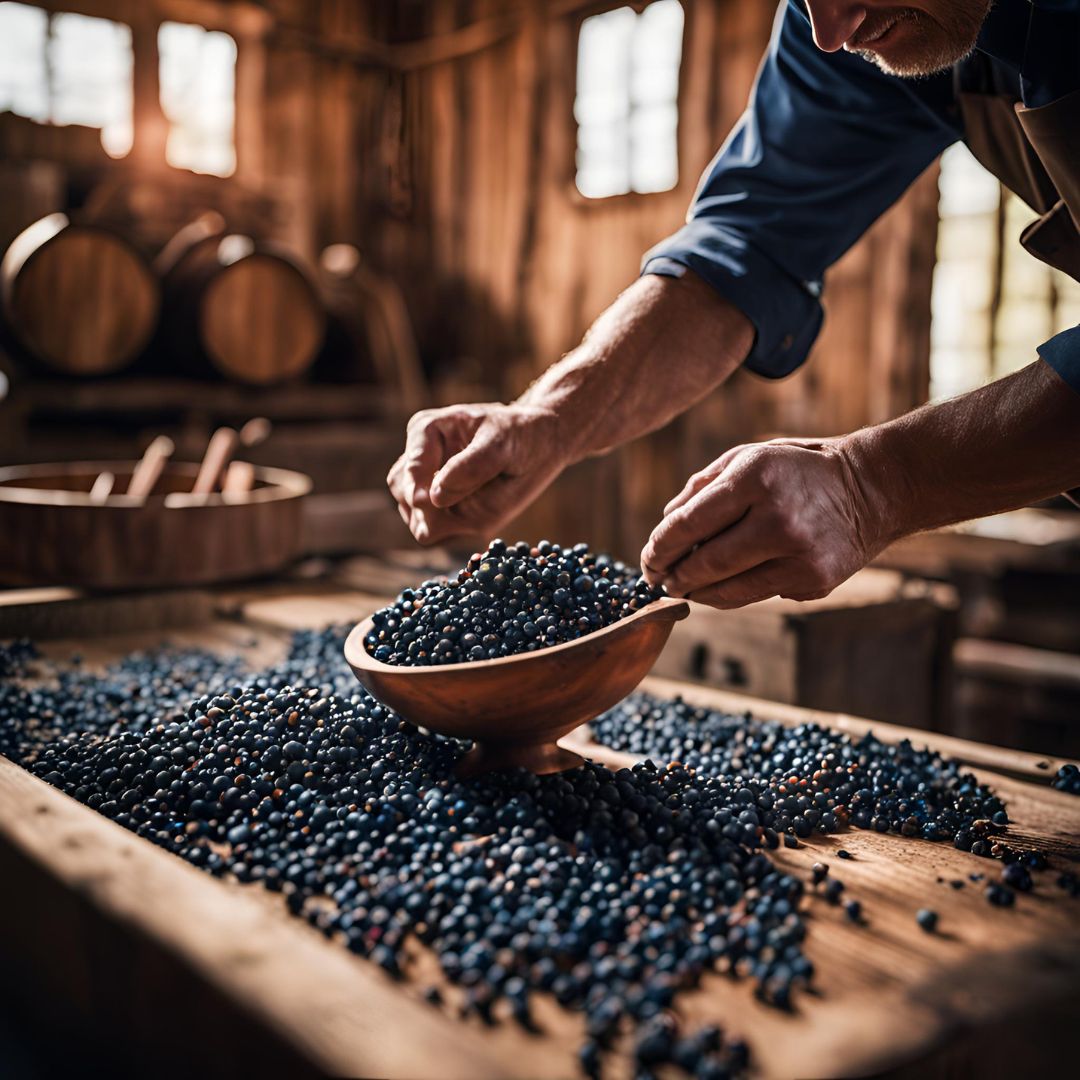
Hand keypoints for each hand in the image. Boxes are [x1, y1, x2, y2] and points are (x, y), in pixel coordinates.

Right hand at [386, 402, 569, 544]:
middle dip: (429, 508)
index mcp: (426, 432)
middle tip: (461, 510)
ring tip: (476, 507)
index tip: (427, 500)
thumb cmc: (520, 436)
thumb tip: (435, 497)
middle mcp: (421, 459)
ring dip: (441, 522)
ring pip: (415, 518)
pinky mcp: (444, 511)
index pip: (409, 468)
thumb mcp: (502, 444)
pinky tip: (475, 515)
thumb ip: (470, 468)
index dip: (416, 486)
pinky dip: (452, 530)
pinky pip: (434, 532)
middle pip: (404, 494)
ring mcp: (429, 486)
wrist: (540, 445)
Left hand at [640, 437, 887, 607]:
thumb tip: (665, 525)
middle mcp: (776, 518)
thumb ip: (702, 488)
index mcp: (754, 478)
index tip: (648, 558)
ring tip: (681, 587)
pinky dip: (727, 595)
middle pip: (705, 562)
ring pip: (726, 588)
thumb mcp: (748, 458)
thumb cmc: (797, 471)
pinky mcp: (812, 580)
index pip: (688, 524)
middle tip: (658, 580)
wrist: (872, 489)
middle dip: (672, 575)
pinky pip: (755, 595)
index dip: (659, 547)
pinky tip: (714, 589)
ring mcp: (797, 554)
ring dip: (695, 591)